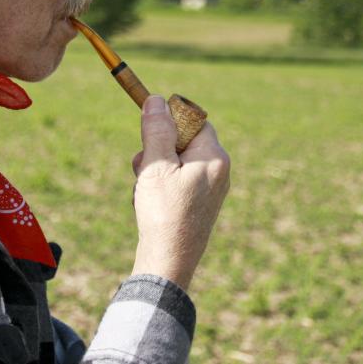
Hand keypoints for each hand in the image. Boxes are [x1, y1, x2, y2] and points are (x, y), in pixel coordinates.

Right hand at [129, 95, 229, 290]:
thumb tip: (156, 100)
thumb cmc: (163, 213)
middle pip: (183, 142)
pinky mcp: (200, 206)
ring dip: (154, 171)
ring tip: (144, 191)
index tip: (150, 133)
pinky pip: (178, 183)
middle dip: (156, 151)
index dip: (170, 123)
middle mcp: (219, 172)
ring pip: (176, 164)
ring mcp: (211, 190)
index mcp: (214, 157)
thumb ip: (156, 130)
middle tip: (142, 167)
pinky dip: (160, 188)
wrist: (169, 263)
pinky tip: (149, 205)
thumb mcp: (155, 165)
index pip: (194, 121)